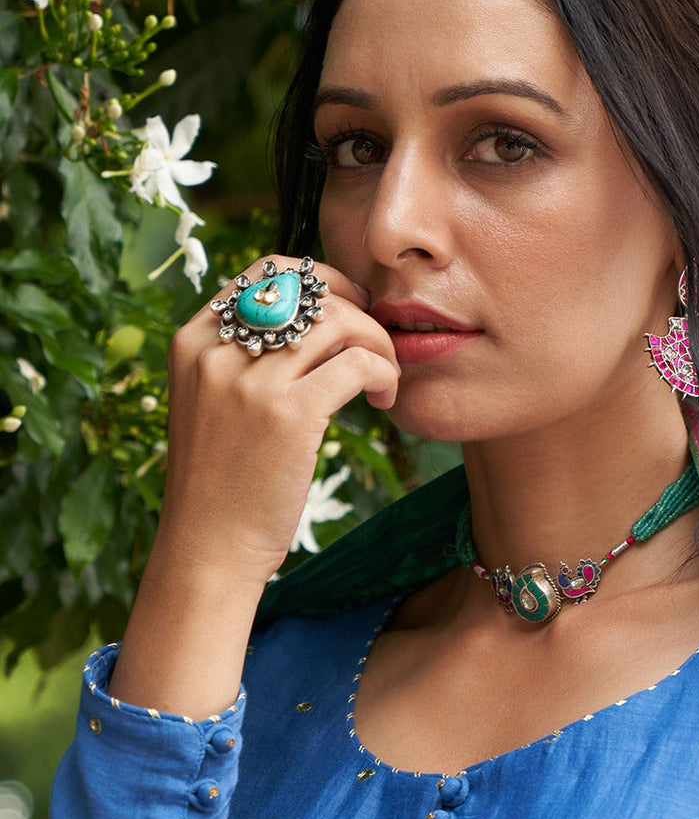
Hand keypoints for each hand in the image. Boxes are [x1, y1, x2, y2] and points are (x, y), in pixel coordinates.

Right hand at [158, 255, 400, 589]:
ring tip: (385, 379)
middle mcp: (216, 352)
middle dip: (358, 312)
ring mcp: (250, 382)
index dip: (321, 282)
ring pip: (341, 323)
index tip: (349, 310)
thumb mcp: (209, 405)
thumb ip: (240, 359)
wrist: (207, 547)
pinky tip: (385, 400)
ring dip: (378, 345)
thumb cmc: (219, 483)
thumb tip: (307, 320)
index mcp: (193, 340)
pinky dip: (385, 374)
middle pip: (312, 293)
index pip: (268, 271)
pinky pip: (358, 365)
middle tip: (377, 346)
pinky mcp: (289, 415)